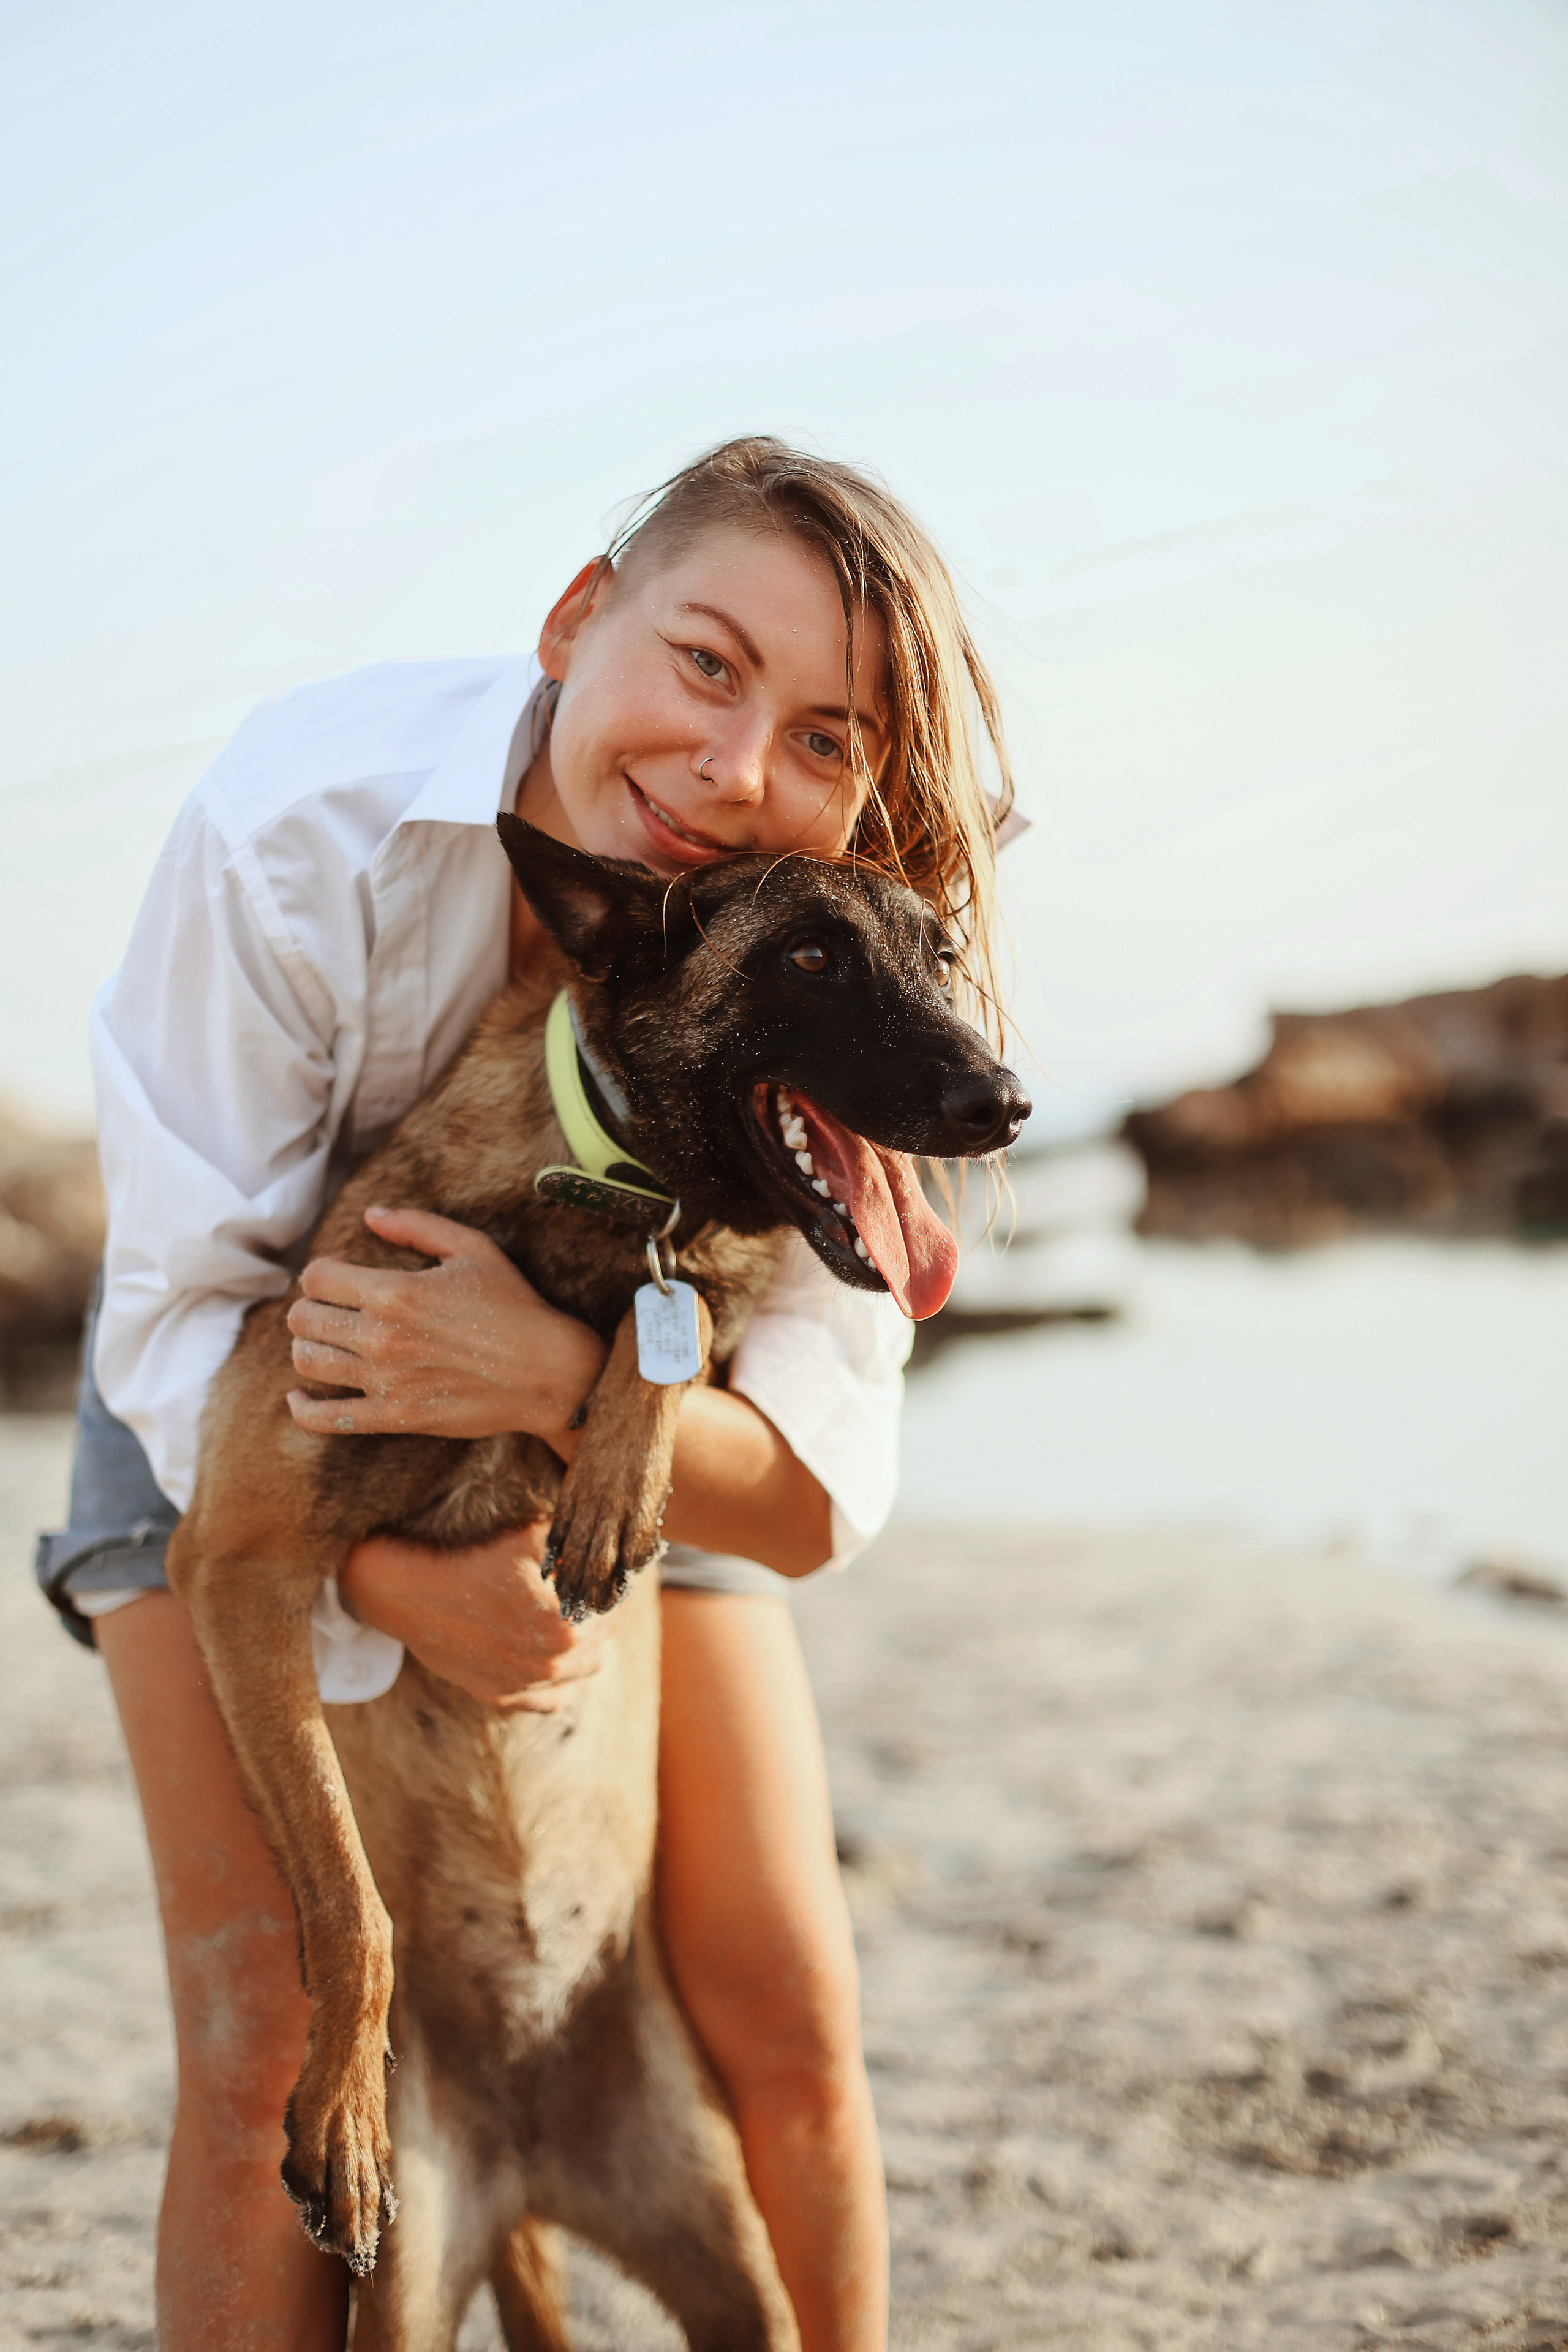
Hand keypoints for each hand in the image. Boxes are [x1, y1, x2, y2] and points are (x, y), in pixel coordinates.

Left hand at [285, 1206, 606, 1449]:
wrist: (547, 1372)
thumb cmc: (514, 1305)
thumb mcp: (473, 1248)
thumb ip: (417, 1224)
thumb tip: (370, 1215)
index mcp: (394, 1292)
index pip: (317, 1277)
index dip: (320, 1272)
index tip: (335, 1277)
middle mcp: (380, 1337)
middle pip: (304, 1319)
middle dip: (309, 1308)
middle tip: (329, 1309)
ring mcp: (384, 1382)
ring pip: (308, 1362)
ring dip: (306, 1348)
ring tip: (322, 1343)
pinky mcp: (393, 1418)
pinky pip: (325, 1418)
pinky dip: (302, 1409)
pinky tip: (298, 1398)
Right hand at [339, 1520, 616, 1710]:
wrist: (407, 1592)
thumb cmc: (468, 1559)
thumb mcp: (531, 1538)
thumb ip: (577, 1544)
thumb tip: (610, 1543)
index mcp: (565, 1629)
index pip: (615, 1608)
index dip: (619, 1586)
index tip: (618, 1571)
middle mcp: (550, 1666)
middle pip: (604, 1639)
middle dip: (607, 1612)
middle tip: (603, 1589)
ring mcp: (524, 1686)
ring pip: (584, 1670)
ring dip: (591, 1645)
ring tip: (584, 1618)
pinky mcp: (500, 1696)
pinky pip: (553, 1700)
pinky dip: (564, 1680)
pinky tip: (560, 1657)